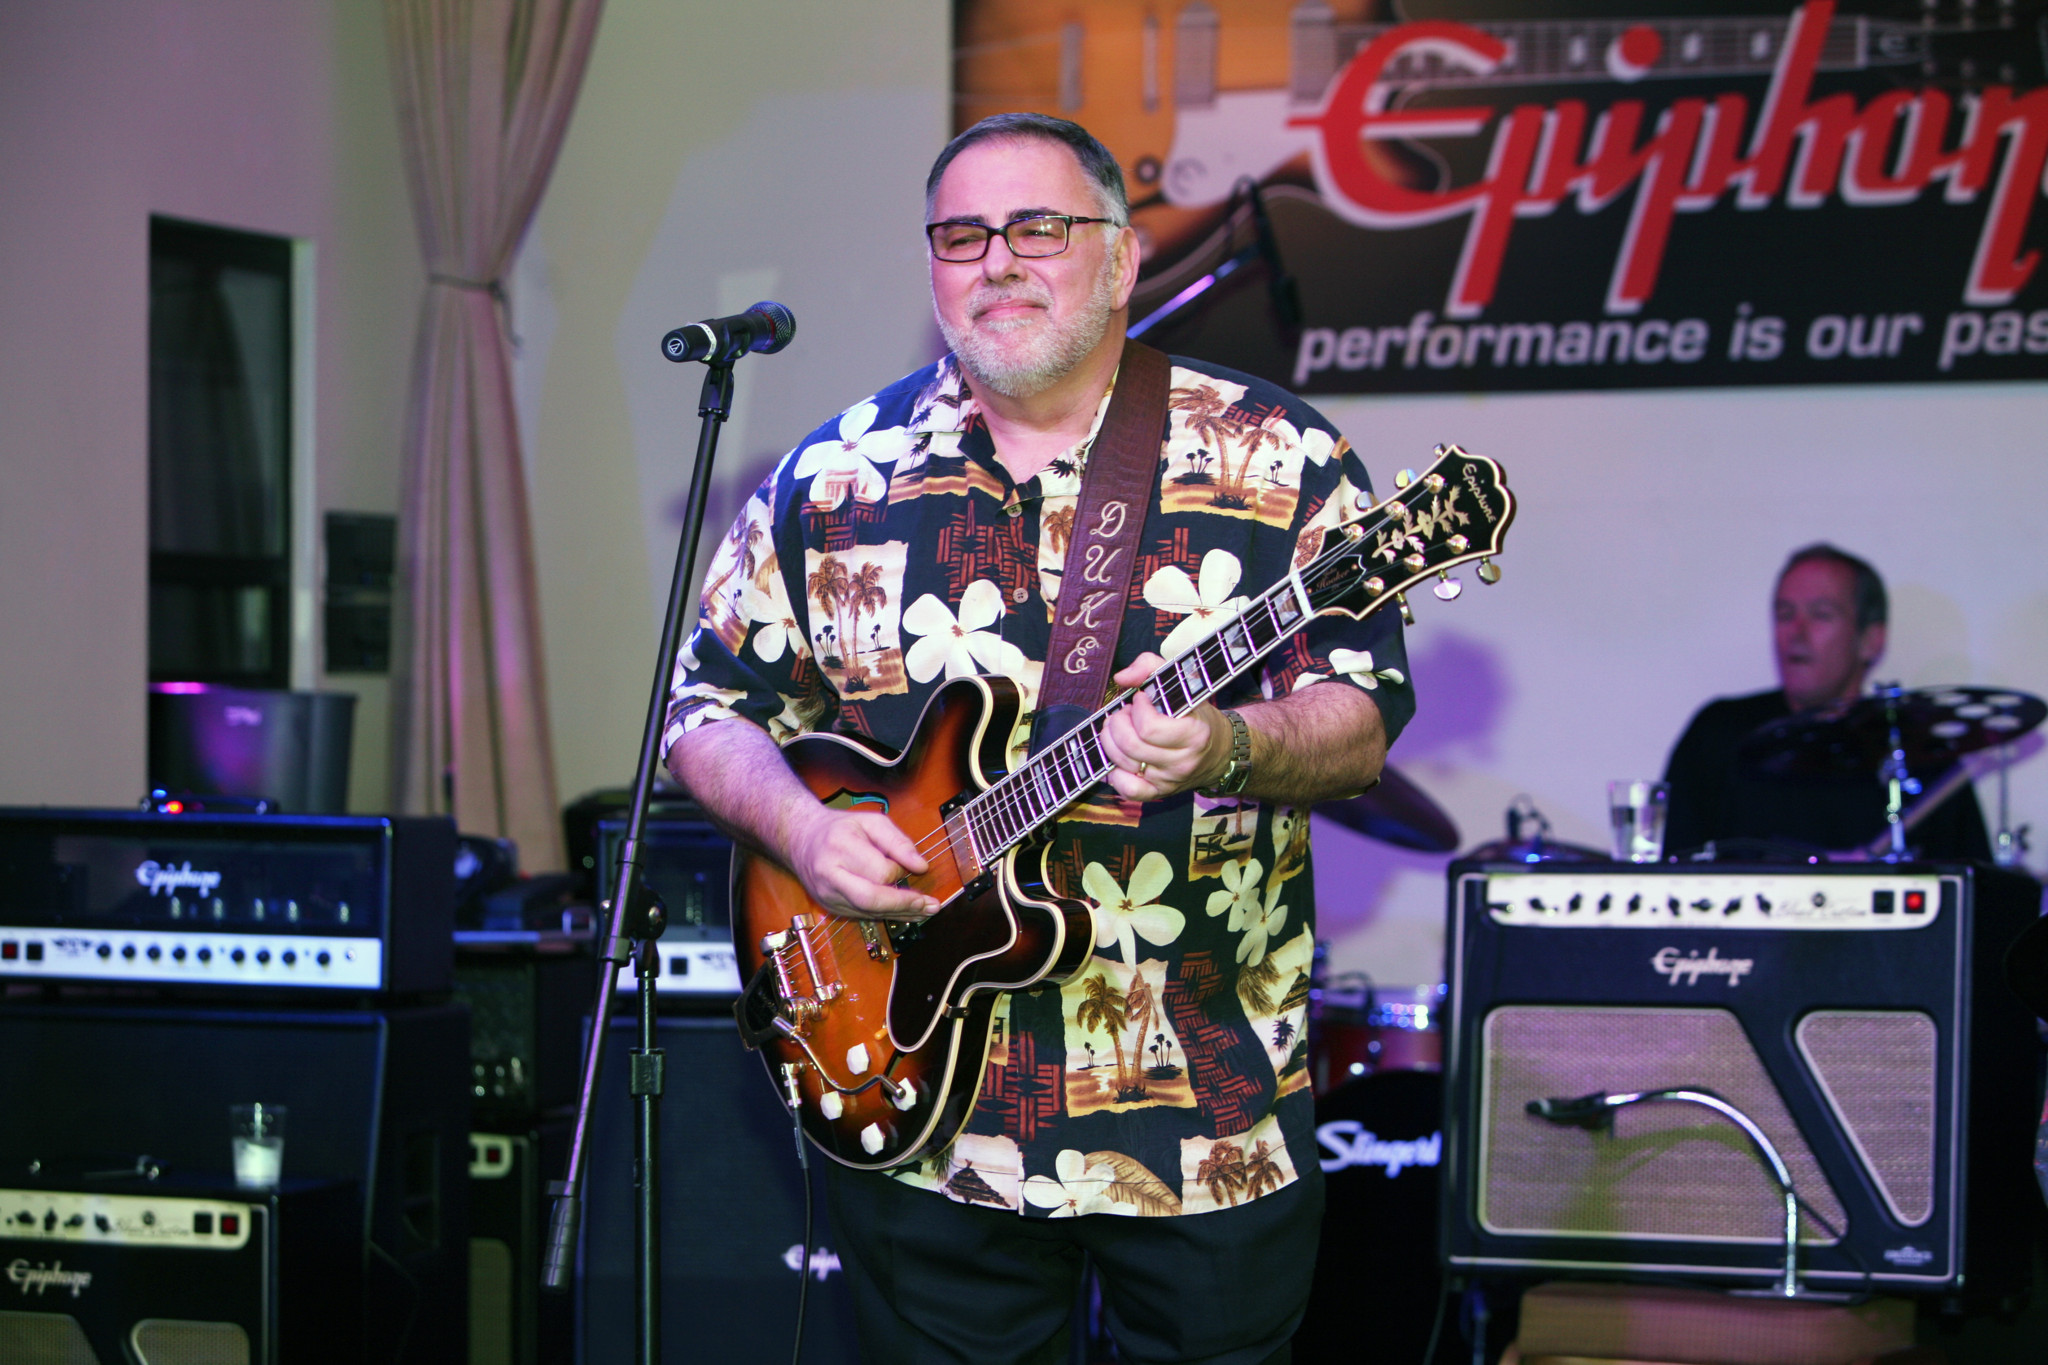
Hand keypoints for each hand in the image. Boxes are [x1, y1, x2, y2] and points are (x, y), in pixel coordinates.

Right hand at [784, 807, 939, 919]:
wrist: (801, 839)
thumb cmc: (839, 828)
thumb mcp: (871, 821)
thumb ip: (898, 841)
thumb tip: (920, 866)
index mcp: (840, 846)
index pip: (879, 870)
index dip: (900, 870)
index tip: (910, 865)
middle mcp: (830, 875)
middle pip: (871, 899)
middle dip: (904, 904)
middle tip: (929, 905)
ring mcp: (827, 895)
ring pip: (869, 912)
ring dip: (900, 914)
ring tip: (925, 910)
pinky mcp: (830, 907)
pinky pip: (863, 915)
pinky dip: (886, 915)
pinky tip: (905, 912)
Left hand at [1100, 653, 1230, 801]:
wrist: (1219, 751)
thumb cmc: (1197, 715)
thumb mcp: (1183, 683)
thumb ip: (1150, 667)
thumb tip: (1121, 678)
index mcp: (1195, 735)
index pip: (1149, 728)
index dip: (1137, 709)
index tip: (1141, 698)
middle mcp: (1182, 763)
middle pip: (1131, 746)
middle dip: (1118, 723)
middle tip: (1125, 713)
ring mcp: (1169, 781)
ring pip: (1123, 765)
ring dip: (1110, 741)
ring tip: (1119, 729)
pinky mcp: (1158, 793)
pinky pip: (1127, 790)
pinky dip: (1113, 773)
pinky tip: (1117, 756)